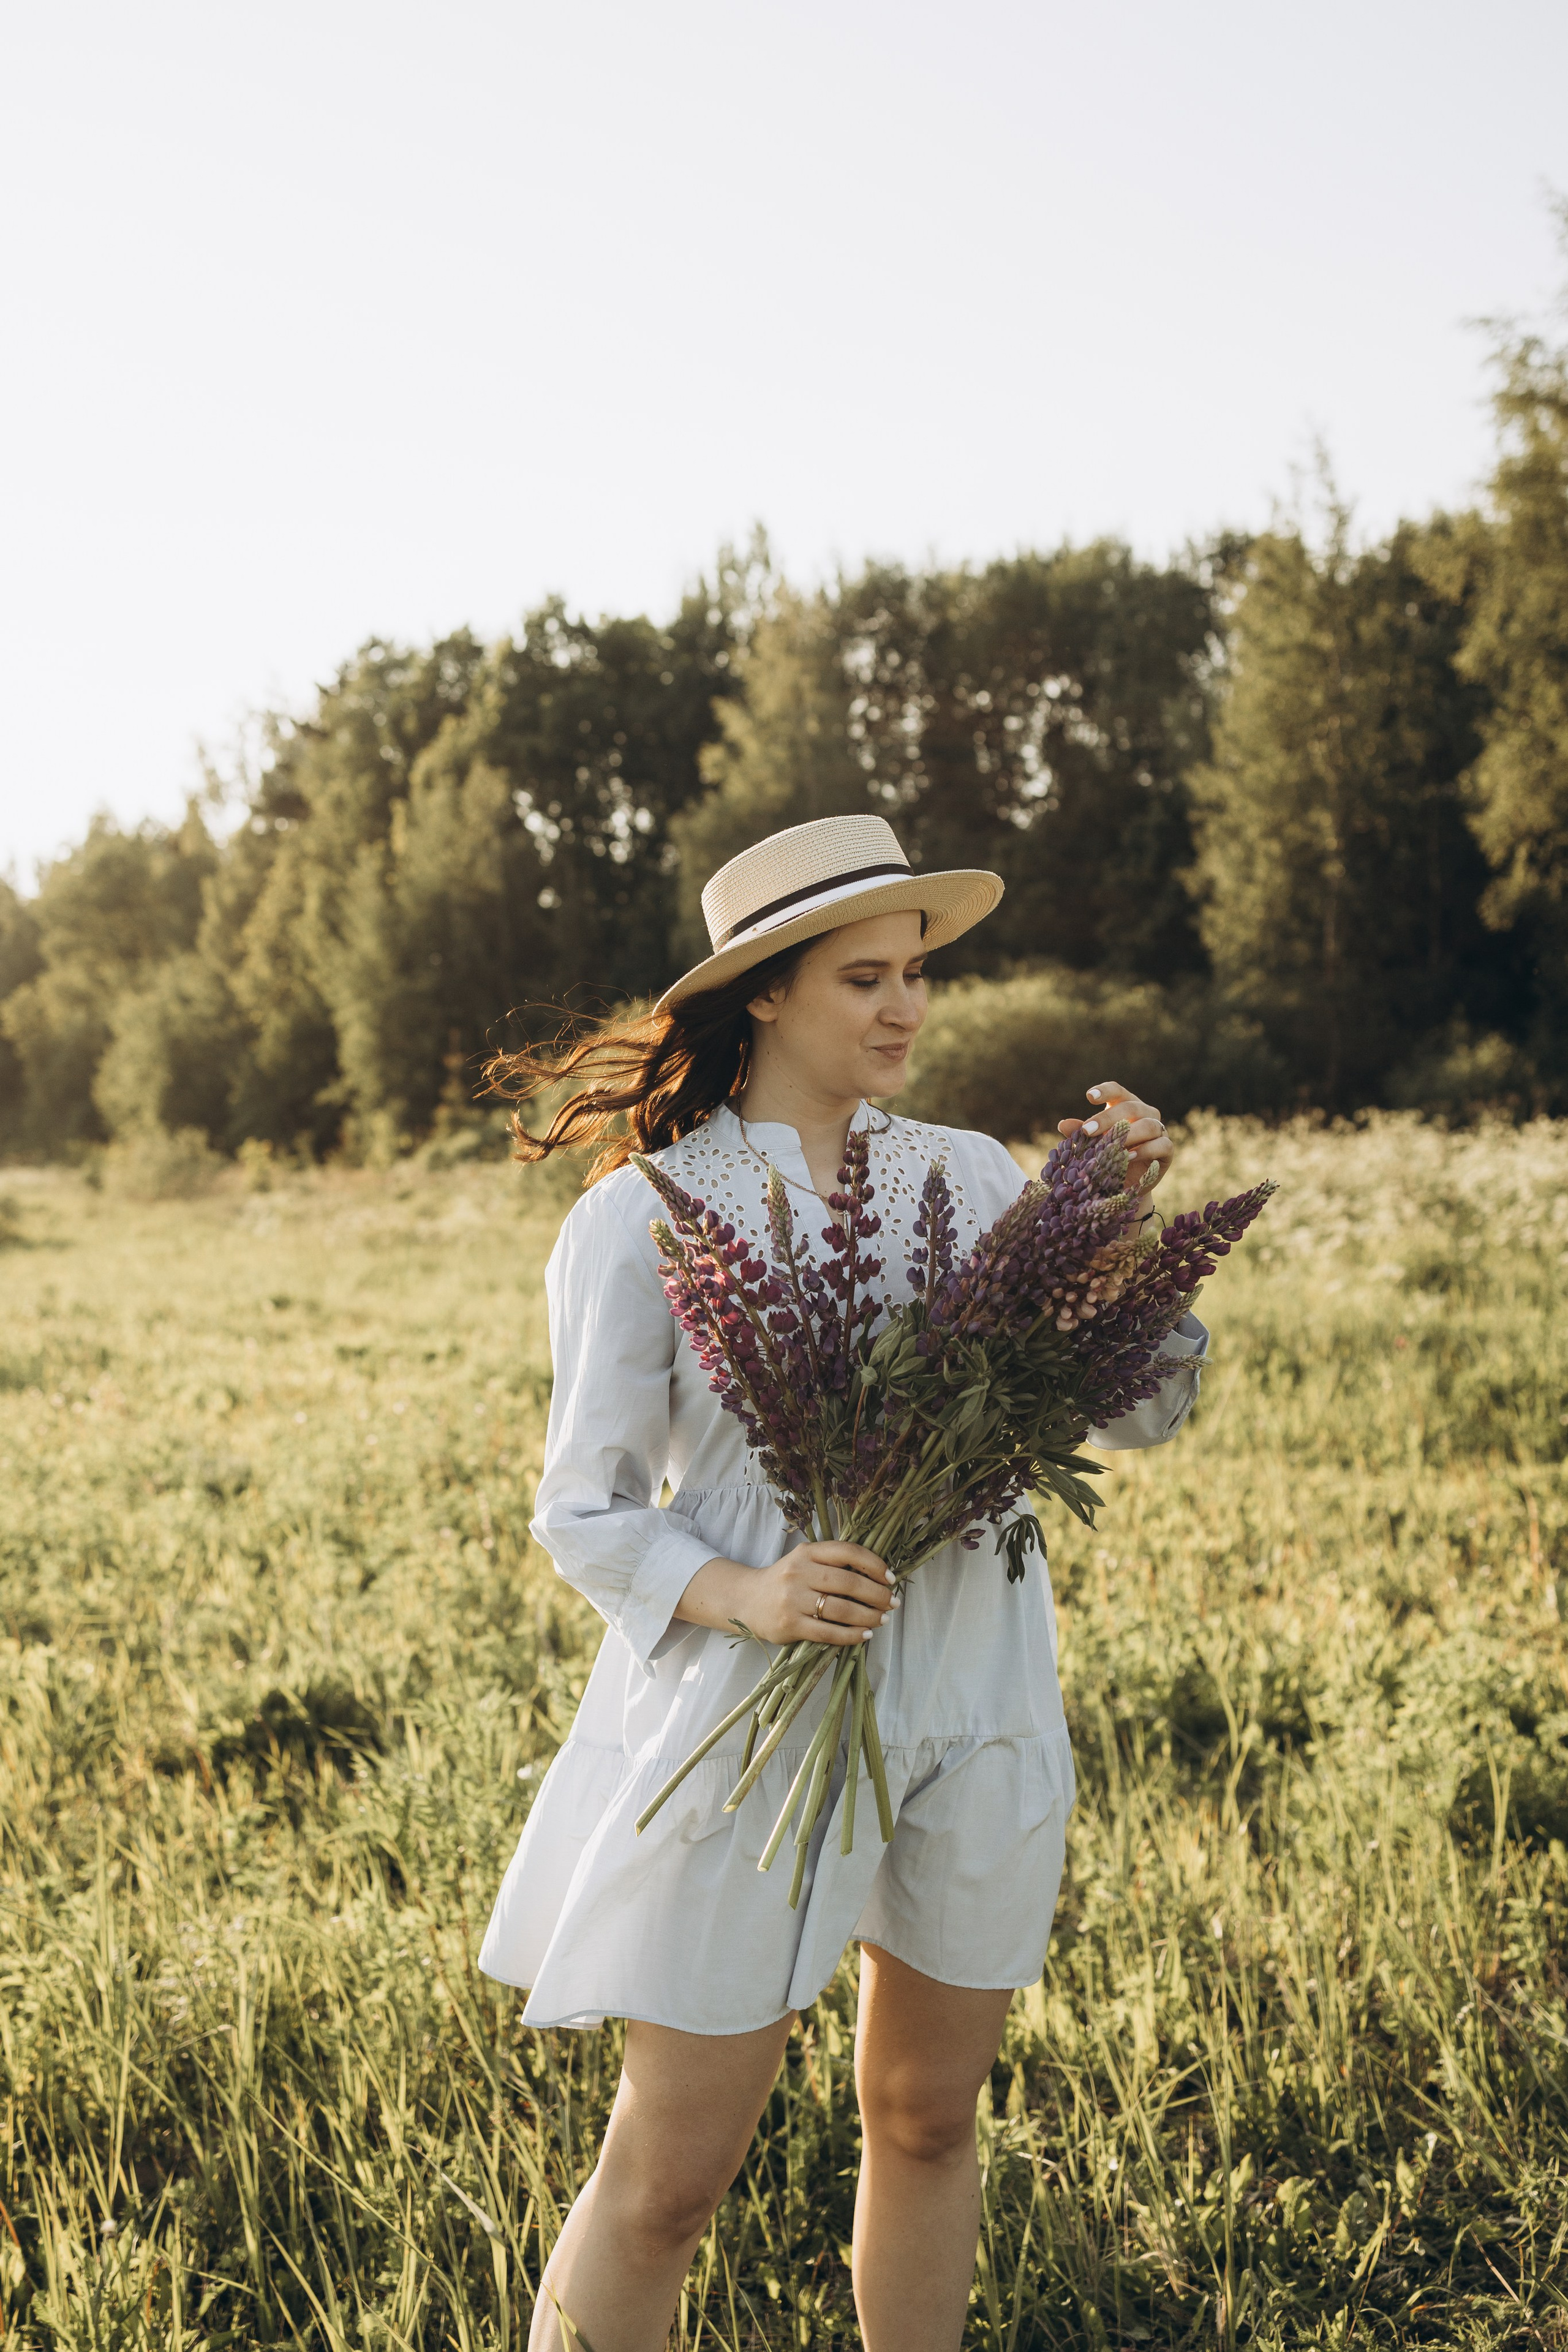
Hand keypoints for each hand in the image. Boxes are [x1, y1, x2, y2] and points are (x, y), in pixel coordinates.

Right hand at [674, 1541, 898, 1645]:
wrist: (746, 1600)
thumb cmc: (785, 1581)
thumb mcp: (804, 1562)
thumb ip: (833, 1564)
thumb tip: (877, 1577)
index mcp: (807, 1552)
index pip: (847, 1552)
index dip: (874, 1564)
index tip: (890, 1578)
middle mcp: (799, 1572)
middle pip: (848, 1583)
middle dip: (877, 1594)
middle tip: (893, 1603)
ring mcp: (793, 1599)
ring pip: (841, 1609)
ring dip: (868, 1616)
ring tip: (882, 1620)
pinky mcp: (790, 1625)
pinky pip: (828, 1632)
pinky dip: (851, 1635)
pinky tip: (864, 1636)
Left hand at [1057, 1078, 1172, 1210]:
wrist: (1123, 1185)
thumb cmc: (1105, 1158)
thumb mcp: (1092, 1146)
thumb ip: (1081, 1133)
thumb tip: (1063, 1124)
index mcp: (1126, 1106)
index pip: (1118, 1092)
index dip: (1105, 1091)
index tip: (1089, 1097)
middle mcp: (1145, 1114)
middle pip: (1131, 1107)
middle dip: (1108, 1118)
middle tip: (1087, 1131)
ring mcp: (1159, 1131)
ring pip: (1149, 1125)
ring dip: (1129, 1135)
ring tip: (1111, 1147)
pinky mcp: (1167, 1150)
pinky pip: (1162, 1145)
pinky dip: (1146, 1150)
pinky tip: (1129, 1157)